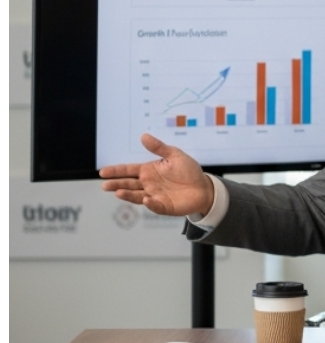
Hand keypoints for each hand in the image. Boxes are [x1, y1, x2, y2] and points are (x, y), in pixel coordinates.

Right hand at [99, 134, 214, 215]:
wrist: (204, 187)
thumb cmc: (188, 171)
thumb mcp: (174, 155)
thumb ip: (159, 147)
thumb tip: (143, 136)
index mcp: (149, 171)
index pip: (129, 170)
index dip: (116, 171)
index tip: (103, 172)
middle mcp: (149, 184)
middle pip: (128, 184)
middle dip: (116, 184)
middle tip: (105, 184)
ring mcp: (154, 196)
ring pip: (136, 196)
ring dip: (127, 194)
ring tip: (118, 192)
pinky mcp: (164, 206)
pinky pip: (155, 205)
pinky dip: (150, 203)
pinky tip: (146, 199)